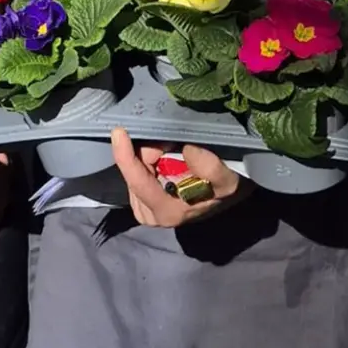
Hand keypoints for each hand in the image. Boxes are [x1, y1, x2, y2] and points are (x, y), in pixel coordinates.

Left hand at [110, 129, 245, 227]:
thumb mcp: (228, 180)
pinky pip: (137, 173)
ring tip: (174, 156)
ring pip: (135, 171)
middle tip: (173, 144)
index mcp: (167, 211)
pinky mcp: (142, 203)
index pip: (138, 181)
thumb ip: (210, 167)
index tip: (119, 132)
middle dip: (149, 152)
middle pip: (135, 172)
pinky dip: (148, 162)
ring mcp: (145, 210)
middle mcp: (151, 215)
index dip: (126, 156)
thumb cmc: (225, 189)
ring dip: (150, 157)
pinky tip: (165, 162)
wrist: (228, 198)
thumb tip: (186, 149)